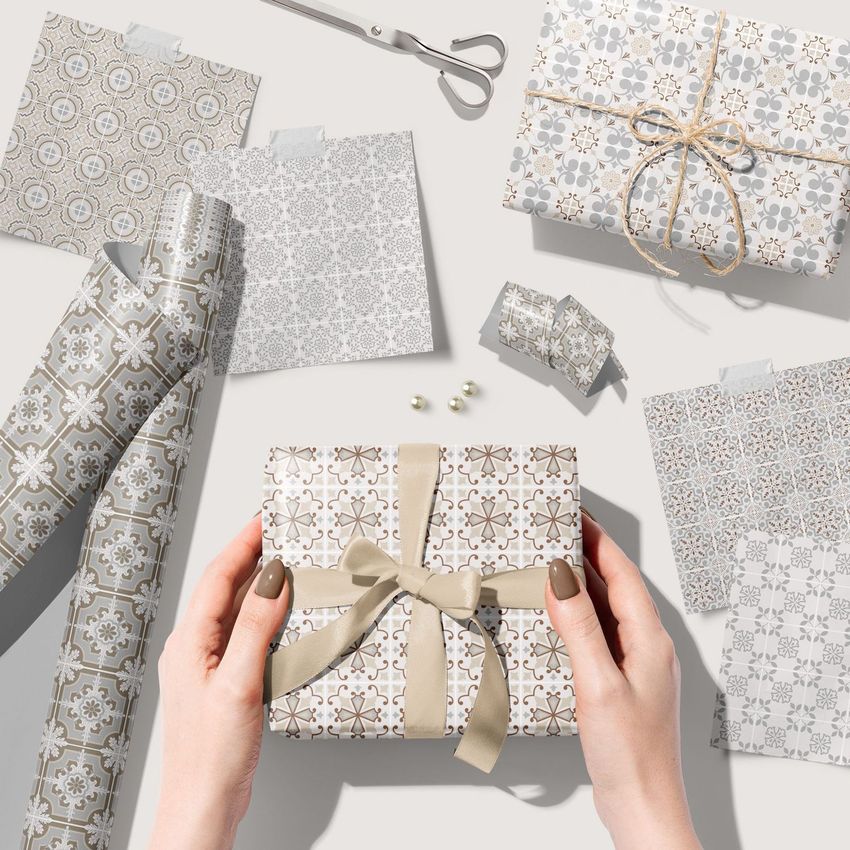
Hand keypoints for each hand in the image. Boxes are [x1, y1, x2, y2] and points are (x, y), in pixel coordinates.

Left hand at [147, 515, 289, 849]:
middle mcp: (193, 648)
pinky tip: (280, 614)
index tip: (265, 517)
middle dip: (250, 555)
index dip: (241, 544)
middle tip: (279, 531)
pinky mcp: (222, 680)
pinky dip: (261, 613)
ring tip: (284, 562)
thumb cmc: (212, 754)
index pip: (217, 577)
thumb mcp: (237, 683)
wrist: (204, 804)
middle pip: (222, 588)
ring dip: (257, 583)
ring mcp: (206, 665)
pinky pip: (242, 632)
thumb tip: (272, 578)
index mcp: (189, 642)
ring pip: (232, 609)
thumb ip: (254, 627)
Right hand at [546, 510, 700, 849]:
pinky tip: (560, 617)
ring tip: (555, 561)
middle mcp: (648, 647)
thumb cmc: (630, 754)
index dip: (599, 539)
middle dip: (589, 554)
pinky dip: (580, 616)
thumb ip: (580, 627)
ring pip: (608, 610)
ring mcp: (636, 665)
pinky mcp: (622, 683)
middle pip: (617, 587)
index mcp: (650, 640)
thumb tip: (562, 576)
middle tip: (559, 529)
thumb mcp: (598, 684)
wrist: (643, 807)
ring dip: (583, 584)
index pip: (622, 573)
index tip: (576, 513)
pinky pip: (601, 634)